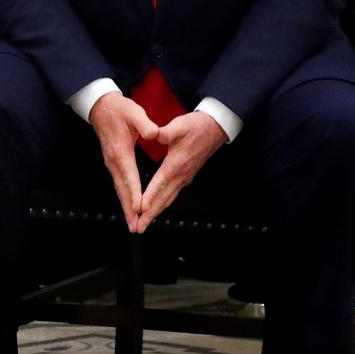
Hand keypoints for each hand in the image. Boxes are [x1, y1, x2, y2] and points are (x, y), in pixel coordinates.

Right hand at [89, 91, 158, 232]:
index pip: (129, 175)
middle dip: (128, 209)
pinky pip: (118, 184)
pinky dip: (124, 198)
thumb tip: (155, 133)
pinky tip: (128, 206)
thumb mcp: (134, 112)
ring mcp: (111, 163)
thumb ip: (145, 123)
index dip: (135, 192)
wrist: (100, 107)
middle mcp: (113, 161)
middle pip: (122, 189)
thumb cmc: (119, 109)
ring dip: (125, 207)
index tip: (139, 207)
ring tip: (132, 223)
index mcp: (121, 150)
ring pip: (119, 189)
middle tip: (135, 226)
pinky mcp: (112, 163)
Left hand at [134, 112, 226, 232]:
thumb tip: (153, 134)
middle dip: (150, 214)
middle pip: (163, 198)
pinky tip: (156, 208)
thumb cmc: (197, 126)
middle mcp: (181, 175)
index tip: (140, 209)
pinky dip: (162, 204)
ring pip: (168, 199)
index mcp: (176, 164)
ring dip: (156, 212)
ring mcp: (184, 177)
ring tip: (144, 223)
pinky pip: (172, 194)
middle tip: (138, 227)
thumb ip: (164, 132)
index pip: (160, 183)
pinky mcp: (186, 176)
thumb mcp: (179, 126)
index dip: (150, 197)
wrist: (215, 128)